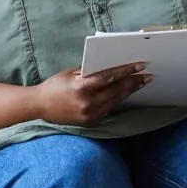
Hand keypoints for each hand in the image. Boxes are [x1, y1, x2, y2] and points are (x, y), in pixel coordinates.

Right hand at [32, 63, 151, 125]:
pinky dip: (118, 100)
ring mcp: (90, 114)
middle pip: (116, 90)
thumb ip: (91, 71)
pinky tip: (126, 93)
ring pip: (116, 100)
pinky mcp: (91, 121)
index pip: (109, 77)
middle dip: (133, 82)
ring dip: (129, 91)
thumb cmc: (55, 86)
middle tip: (147, 76)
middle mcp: (87, 103)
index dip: (126, 71)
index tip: (140, 66)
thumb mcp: (71, 73)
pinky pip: (109, 108)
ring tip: (141, 83)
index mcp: (82, 87)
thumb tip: (112, 65)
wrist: (39, 107)